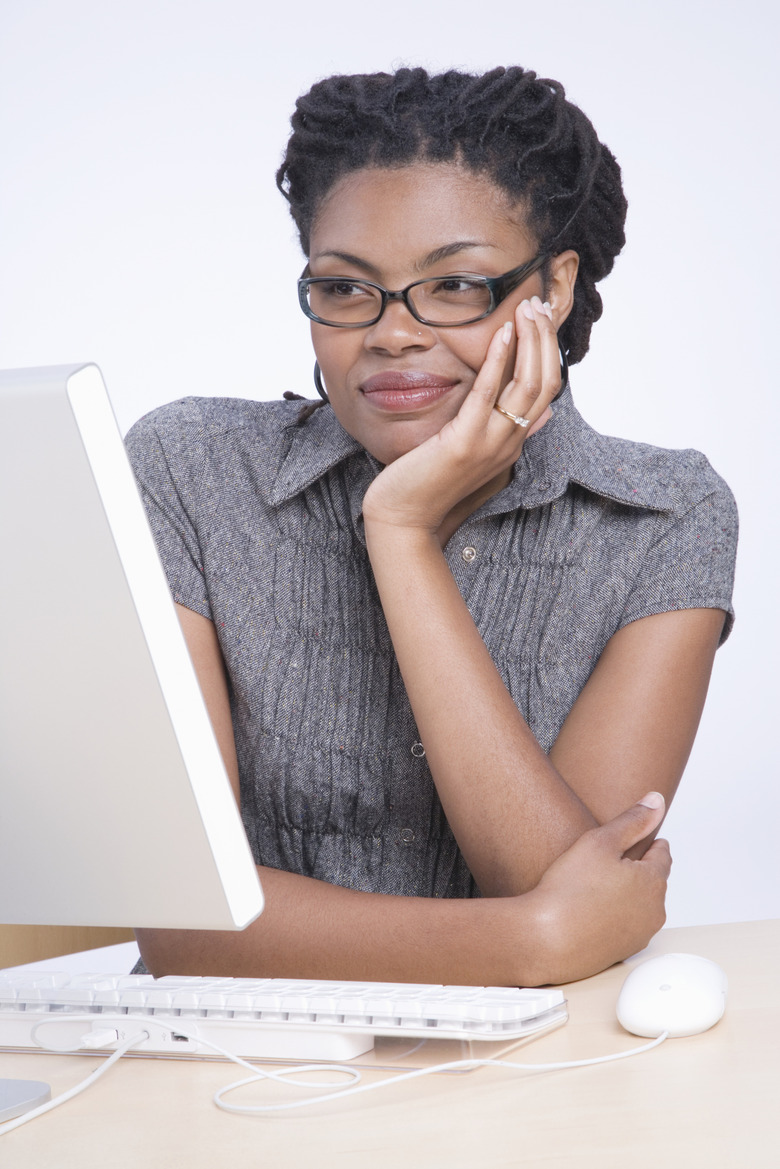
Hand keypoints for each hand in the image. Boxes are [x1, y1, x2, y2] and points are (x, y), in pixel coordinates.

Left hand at [362, 296, 561, 534]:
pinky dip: (498, 361)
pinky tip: (501, 333)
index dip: (549, 351)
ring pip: (528, 385)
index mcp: (513, 442)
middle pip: (545, 381)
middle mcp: (510, 442)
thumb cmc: (430, 484)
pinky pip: (488, 395)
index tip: (542, 318)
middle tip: (538, 303)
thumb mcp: (476, 453)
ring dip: (531, 341)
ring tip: (526, 309)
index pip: (546, 389)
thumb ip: (506, 430)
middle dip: (545, 337)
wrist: (405, 518)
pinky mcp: (464, 444)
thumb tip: (543, 414)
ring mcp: (490, 444)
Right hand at [523, 793, 671, 984]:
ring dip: (628, 894)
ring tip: (599, 885)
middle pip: (652, 881)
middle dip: (638, 869)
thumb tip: (657, 801)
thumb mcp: (600, 841)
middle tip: (613, 860)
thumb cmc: (569, 891)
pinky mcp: (622, 952)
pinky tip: (591, 909)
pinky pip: (625, 926)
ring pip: (640, 905)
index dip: (650, 842)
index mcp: (653, 882)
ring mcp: (639, 935)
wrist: (546, 940)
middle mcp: (654, 911)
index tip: (641, 838)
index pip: (662, 855)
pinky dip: (615, 915)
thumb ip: (632, 820)